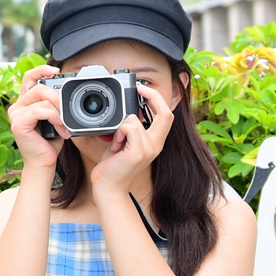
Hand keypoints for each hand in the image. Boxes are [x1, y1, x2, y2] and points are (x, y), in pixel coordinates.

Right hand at [5, 65, 64, 170]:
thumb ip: (54, 103)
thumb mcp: (54, 117)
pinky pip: (39, 111)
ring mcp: (15, 114)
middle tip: (66, 112)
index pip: (29, 77)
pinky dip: (53, 117)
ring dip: (58, 111)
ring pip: (41, 98)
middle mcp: (17, 106)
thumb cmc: (50, 142)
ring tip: (64, 125)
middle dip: (57, 97)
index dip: (41, 70)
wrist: (44, 162)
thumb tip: (65, 90)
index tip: (56, 70)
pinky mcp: (18, 124)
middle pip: (38, 87)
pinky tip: (60, 127)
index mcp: (25, 102)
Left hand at [87, 77, 174, 194]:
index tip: (145, 89)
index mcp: (155, 142)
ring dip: (120, 127)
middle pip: (166, 113)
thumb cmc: (114, 166)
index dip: (159, 99)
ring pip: (135, 119)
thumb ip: (131, 129)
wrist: (109, 187)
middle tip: (140, 89)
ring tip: (116, 142)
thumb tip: (128, 112)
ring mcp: (149, 149)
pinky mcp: (138, 152)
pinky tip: (115, 145)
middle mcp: (156, 145)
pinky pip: (129, 127)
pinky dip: (118, 132)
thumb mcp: (125, 143)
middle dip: (153, 95)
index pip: (167, 115)